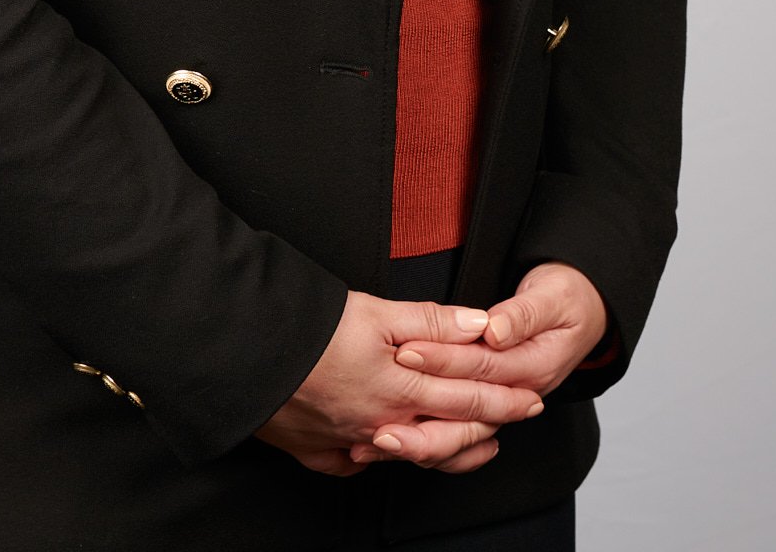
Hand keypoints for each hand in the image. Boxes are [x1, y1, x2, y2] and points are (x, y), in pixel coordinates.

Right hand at [253, 288, 545, 476]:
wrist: (243, 358)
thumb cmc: (305, 330)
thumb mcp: (373, 311)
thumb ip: (430, 320)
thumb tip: (480, 325)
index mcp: (399, 389)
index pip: (467, 394)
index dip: (504, 394)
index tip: (532, 393)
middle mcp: (382, 424)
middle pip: (451, 428)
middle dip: (493, 420)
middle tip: (523, 413)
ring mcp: (352, 444)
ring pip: (416, 454)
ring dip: (454, 447)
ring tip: (481, 442)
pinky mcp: (322, 454)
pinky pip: (367, 464)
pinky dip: (394, 457)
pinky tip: (402, 451)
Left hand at [347, 262, 608, 469]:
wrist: (584, 312)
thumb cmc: (567, 299)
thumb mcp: (552, 297)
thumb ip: (523, 314)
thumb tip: (495, 330)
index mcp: (535, 368)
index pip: (482, 366)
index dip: (443, 359)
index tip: (407, 350)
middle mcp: (519, 394)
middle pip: (465, 408)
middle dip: (419, 409)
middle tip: (378, 412)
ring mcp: (505, 403)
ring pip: (459, 431)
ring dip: (418, 436)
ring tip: (375, 440)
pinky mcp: (490, 403)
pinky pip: (458, 429)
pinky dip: (427, 437)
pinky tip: (394, 441)